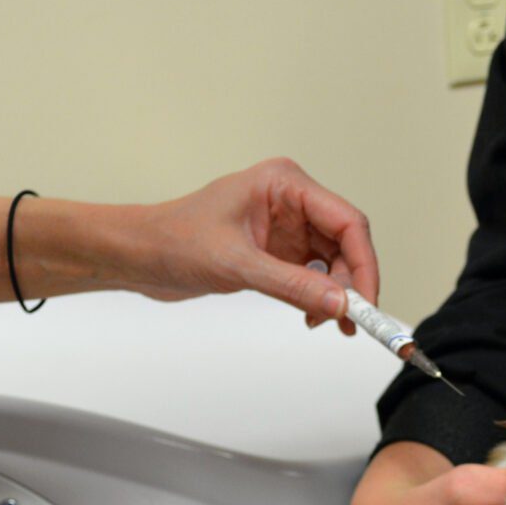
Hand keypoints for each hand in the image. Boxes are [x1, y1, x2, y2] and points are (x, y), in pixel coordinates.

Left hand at [136, 158, 377, 327]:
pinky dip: (319, 297)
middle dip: (352, 283)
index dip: (364, 264)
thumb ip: (293, 286)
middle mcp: (290, 201)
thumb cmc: (172, 240)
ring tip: (328, 321)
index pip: (347, 221)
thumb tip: (339, 303)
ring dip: (337, 294)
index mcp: (284, 183)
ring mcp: (286, 226)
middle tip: (351, 320)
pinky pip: (315, 274)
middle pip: (346, 243)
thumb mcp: (238, 265)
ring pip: (335, 262)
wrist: (138, 255)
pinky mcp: (278, 250)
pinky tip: (312, 314)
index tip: (367, 301)